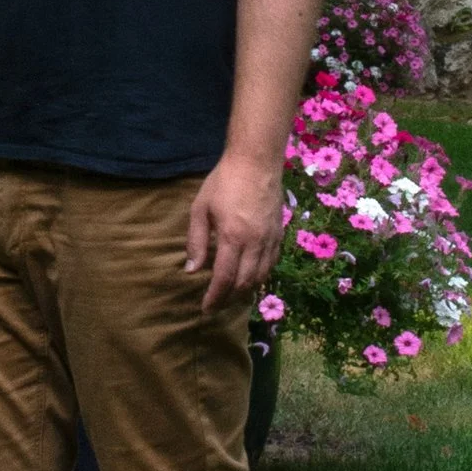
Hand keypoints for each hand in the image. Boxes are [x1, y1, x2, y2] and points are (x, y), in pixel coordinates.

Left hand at [186, 147, 285, 312]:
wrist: (257, 161)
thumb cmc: (223, 182)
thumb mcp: (201, 208)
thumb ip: (197, 241)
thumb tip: (192, 270)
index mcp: (233, 238)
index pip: (225, 279)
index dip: (215, 298)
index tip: (205, 308)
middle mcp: (255, 244)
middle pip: (245, 283)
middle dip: (229, 299)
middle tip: (216, 306)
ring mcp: (270, 240)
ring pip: (261, 277)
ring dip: (246, 291)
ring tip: (232, 296)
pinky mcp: (279, 234)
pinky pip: (272, 264)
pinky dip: (261, 276)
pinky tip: (250, 278)